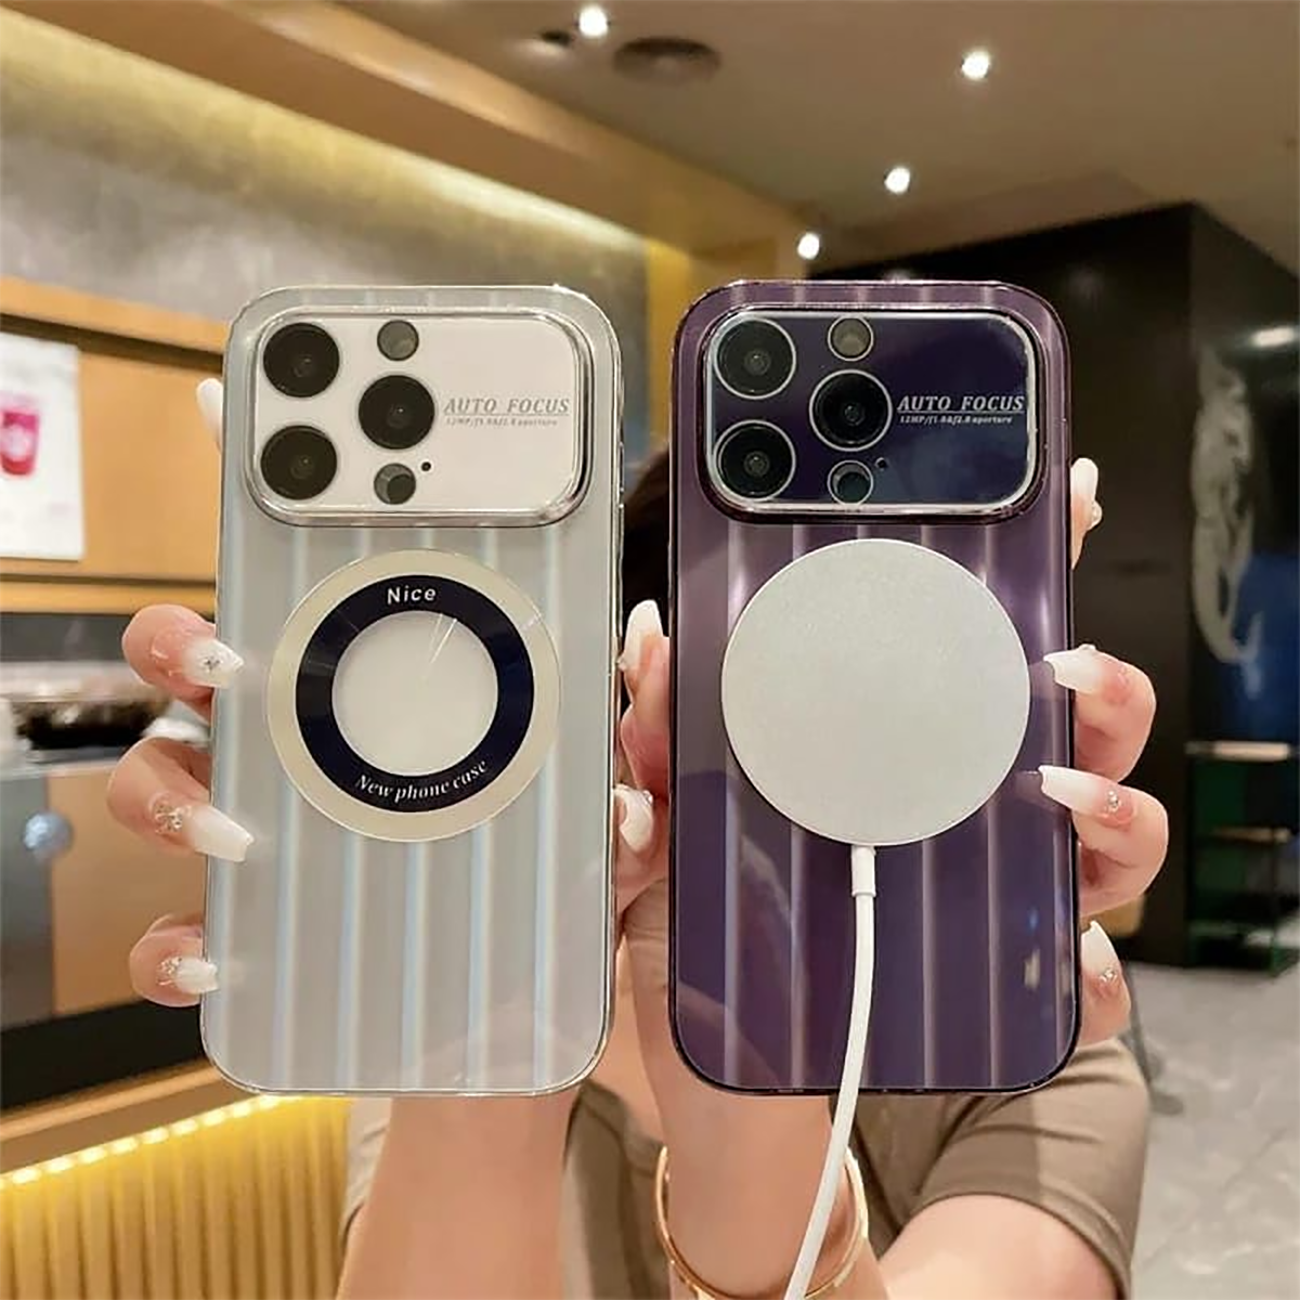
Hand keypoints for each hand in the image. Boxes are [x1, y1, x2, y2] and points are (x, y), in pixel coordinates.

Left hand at [612, 458, 1167, 1294]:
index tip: (1061, 498)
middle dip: (1101, 685)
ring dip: (1115, 805)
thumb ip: (654, 756)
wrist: (722, 1096)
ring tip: (1061, 792)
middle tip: (1067, 663)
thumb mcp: (661, 841)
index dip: (1024, 571)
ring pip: (1111, 830)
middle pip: (1073, 725)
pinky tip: (1081, 966)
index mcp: (881, 749)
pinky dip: (1098, 972)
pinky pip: (1090, 981)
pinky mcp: (1001, 994)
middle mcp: (954, 806)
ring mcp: (989, 897)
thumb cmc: (699, 947)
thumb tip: (651, 647)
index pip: (965, 650)